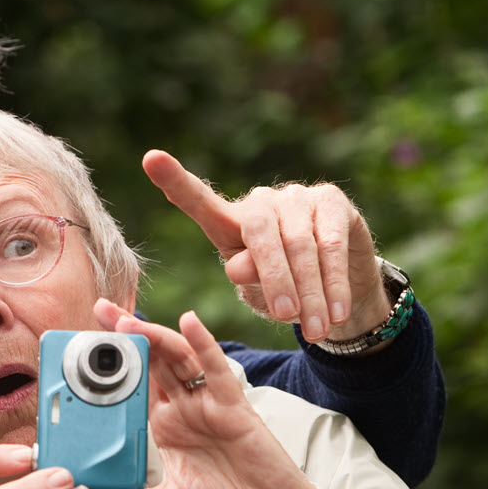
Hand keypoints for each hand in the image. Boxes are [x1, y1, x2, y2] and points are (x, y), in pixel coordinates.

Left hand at [94, 299, 318, 488]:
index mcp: (160, 426)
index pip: (129, 386)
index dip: (108, 365)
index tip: (79, 348)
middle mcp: (180, 407)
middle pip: (149, 361)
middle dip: (125, 334)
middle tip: (100, 309)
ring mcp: (205, 402)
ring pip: (177, 358)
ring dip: (154, 335)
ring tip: (128, 321)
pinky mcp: (233, 405)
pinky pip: (216, 369)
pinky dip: (203, 343)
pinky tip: (189, 322)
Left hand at [142, 150, 389, 342]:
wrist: (337, 291)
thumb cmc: (285, 291)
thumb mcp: (256, 291)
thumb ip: (245, 277)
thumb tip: (238, 267)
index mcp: (228, 222)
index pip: (199, 201)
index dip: (175, 180)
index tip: (151, 159)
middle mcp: (260, 202)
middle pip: (260, 235)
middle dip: (274, 280)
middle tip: (285, 317)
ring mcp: (297, 197)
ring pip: (301, 244)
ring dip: (309, 291)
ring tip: (313, 329)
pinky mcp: (332, 201)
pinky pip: (332, 243)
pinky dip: (333, 281)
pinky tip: (337, 310)